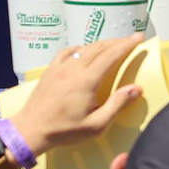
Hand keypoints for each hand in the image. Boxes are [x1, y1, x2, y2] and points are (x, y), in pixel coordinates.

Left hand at [7, 34, 145, 154]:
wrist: (30, 131)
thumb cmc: (64, 131)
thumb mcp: (96, 125)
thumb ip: (117, 105)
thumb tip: (137, 88)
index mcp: (87, 81)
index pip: (111, 56)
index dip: (126, 45)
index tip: (138, 38)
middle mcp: (74, 69)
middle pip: (99, 48)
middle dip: (117, 41)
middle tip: (130, 39)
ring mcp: (60, 68)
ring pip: (84, 48)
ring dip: (101, 44)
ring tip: (112, 45)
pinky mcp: (50, 71)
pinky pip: (67, 52)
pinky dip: (79, 47)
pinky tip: (83, 50)